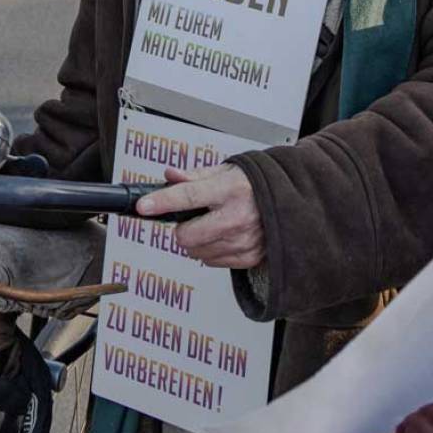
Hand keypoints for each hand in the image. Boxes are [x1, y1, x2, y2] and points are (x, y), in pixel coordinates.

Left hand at [133, 164, 263, 267]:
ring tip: (213, 225)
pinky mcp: (248, 257)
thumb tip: (170, 175)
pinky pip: (212, 261)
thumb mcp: (227, 171)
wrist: (288, 201)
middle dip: (181, 228)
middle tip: (191, 218)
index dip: (162, 201)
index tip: (144, 206)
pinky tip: (223, 236)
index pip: (188, 196)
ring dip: (196, 241)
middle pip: (187, 234)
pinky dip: (211, 250)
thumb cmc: (255, 185)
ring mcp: (243, 240)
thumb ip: (195, 176)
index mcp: (230, 189)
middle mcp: (237, 216)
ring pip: (196, 251)